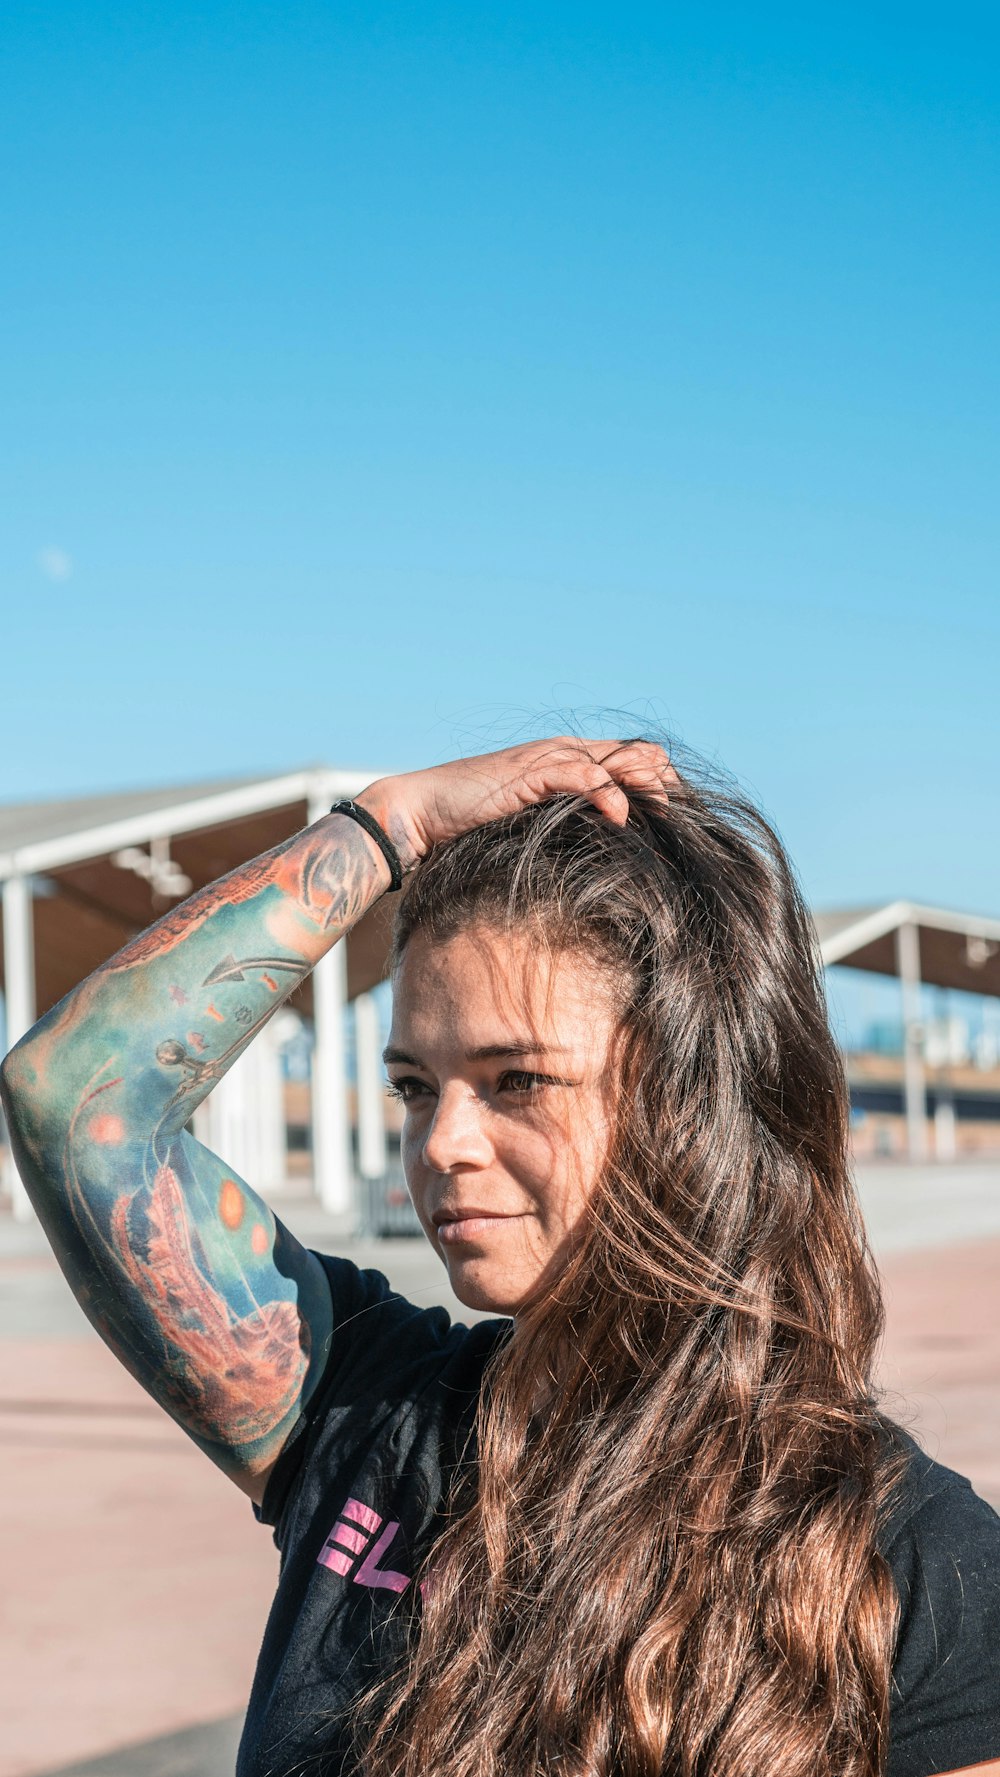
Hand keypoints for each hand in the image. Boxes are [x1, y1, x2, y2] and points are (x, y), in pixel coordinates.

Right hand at [358, 737, 678, 866]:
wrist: (419, 814)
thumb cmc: (469, 828)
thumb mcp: (530, 829)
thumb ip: (564, 830)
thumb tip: (602, 861)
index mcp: (569, 762)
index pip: (635, 759)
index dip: (663, 786)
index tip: (679, 823)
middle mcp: (564, 753)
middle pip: (640, 754)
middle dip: (666, 785)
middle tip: (678, 823)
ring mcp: (548, 759)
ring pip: (620, 760)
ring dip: (647, 788)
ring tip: (662, 817)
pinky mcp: (531, 772)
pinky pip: (584, 775)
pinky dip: (608, 794)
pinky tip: (619, 818)